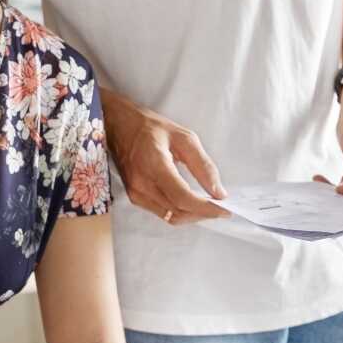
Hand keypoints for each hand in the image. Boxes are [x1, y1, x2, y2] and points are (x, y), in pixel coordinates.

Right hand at [102, 91, 229, 224]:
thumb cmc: (151, 128)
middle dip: (202, 213)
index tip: (224, 210)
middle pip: (178, 211)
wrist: (118, 126)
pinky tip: (190, 202)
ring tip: (207, 205)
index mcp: (155, 165)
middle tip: (220, 207)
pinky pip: (161, 212)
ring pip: (170, 216)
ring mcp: (136, 193)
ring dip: (192, 215)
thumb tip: (218, 192)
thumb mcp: (184, 138)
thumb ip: (203, 166)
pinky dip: (179, 211)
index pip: (182, 197)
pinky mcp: (134, 197)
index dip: (205, 208)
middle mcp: (142, 184)